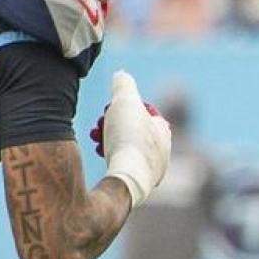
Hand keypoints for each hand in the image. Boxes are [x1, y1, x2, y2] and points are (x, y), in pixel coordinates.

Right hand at [91, 71, 170, 207]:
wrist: (127, 177)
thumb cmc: (129, 138)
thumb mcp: (126, 101)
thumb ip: (124, 84)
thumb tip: (122, 75)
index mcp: (163, 130)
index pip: (144, 111)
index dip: (125, 106)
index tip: (110, 107)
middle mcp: (162, 151)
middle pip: (132, 130)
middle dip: (112, 124)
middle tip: (97, 125)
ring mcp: (152, 169)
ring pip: (126, 147)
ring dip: (108, 139)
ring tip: (95, 139)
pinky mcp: (139, 183)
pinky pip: (123, 164)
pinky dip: (110, 156)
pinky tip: (101, 155)